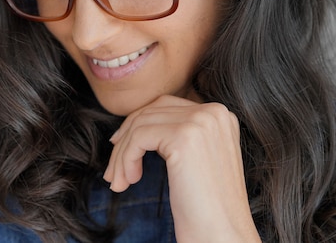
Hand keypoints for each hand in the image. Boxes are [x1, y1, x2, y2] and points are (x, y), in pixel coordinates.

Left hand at [103, 95, 260, 242]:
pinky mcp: (183, 137)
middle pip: (150, 112)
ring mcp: (200, 122)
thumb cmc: (207, 206)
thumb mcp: (194, 158)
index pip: (165, 105)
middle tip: (113, 170)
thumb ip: (176, 133)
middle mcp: (213, 112)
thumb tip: (133, 122)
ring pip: (140, 125)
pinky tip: (129, 180)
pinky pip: (138, 138)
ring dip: (122, 155)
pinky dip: (125, 159)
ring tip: (118, 181)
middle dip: (125, 140)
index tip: (120, 148)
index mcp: (219, 115)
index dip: (137, 125)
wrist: (222, 235)